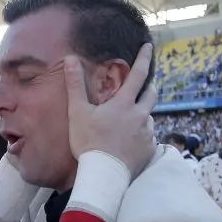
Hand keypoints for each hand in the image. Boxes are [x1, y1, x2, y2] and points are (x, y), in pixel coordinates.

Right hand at [64, 43, 156, 175]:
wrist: (104, 175)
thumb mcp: (78, 113)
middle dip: (150, 86)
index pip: (138, 74)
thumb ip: (75, 85)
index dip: (144, 58)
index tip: (148, 47)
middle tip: (146, 85)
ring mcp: (147, 134)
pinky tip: (130, 143)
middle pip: (152, 94)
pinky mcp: (149, 150)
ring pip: (149, 118)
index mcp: (125, 104)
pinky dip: (141, 136)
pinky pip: (149, 138)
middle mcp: (141, 116)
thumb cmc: (89, 143)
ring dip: (142, 115)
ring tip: (130, 123)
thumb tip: (69, 59)